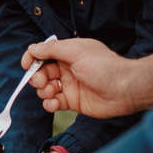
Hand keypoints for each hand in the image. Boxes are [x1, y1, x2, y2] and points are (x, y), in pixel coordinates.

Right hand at [22, 38, 138, 117]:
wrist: (126, 90)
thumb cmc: (104, 67)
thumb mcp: (76, 52)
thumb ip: (52, 50)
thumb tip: (33, 48)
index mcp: (68, 52)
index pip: (43, 53)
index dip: (32, 58)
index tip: (27, 65)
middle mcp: (67, 68)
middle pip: (41, 72)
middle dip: (37, 77)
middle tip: (41, 82)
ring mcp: (69, 85)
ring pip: (45, 88)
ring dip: (43, 91)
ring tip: (52, 92)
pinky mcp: (72, 102)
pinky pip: (53, 102)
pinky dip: (50, 103)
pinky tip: (54, 103)